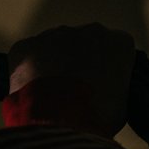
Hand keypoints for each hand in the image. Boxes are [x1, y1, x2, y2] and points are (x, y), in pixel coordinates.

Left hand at [8, 23, 134, 136]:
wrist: (59, 118)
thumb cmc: (95, 115)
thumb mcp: (122, 106)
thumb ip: (115, 89)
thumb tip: (104, 95)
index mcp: (119, 43)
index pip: (115, 53)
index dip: (105, 74)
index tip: (99, 90)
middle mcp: (88, 31)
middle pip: (83, 46)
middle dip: (77, 65)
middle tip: (71, 93)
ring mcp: (54, 35)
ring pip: (53, 49)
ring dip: (51, 67)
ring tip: (49, 97)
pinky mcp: (26, 45)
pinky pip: (26, 57)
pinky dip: (26, 73)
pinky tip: (30, 93)